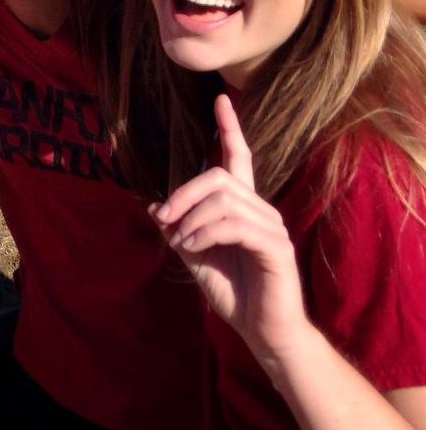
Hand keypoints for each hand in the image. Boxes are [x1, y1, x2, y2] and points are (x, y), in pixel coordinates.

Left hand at [150, 95, 308, 365]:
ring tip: (180, 241)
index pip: (238, 157)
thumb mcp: (195, 255)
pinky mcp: (276, 247)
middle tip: (164, 218)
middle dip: (184, 192)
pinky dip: (206, 232)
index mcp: (242, 207)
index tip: (221, 99)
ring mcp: (271, 227)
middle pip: (219, 177)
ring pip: (224, 200)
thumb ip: (178, 228)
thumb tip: (153, 205)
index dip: (229, 128)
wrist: (262, 329)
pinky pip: (235, 226)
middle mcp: (260, 210)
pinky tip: (194, 246)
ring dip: (191, 218)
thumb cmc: (232, 291)